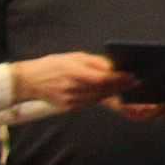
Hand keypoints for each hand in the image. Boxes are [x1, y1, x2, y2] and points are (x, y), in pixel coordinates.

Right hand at [7, 51, 123, 110]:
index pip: (102, 79)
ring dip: (113, 93)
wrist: (30, 81)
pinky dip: (100, 98)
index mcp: (74, 72)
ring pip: (99, 98)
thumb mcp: (74, 57)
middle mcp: (72, 88)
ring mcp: (70, 100)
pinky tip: (107, 93)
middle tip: (135, 83)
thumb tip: (115, 66)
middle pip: (103, 90)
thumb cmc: (54, 65)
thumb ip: (96, 62)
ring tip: (124, 87)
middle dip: (121, 87)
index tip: (132, 77)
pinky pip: (90, 103)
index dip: (119, 79)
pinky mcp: (69, 108)